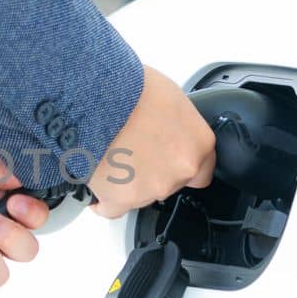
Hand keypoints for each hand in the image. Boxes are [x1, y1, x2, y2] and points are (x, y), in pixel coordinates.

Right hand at [88, 66, 215, 218]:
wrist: (93, 99)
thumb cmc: (128, 89)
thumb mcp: (169, 96)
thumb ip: (178, 123)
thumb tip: (169, 127)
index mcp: (198, 144)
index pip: (203, 170)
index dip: (179, 162)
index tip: (167, 158)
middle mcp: (180, 170)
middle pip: (169, 183)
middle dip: (153, 170)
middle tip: (133, 149)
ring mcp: (151, 188)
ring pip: (141, 194)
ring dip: (129, 181)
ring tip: (111, 155)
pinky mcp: (120, 199)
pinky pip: (113, 208)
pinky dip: (105, 199)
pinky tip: (99, 183)